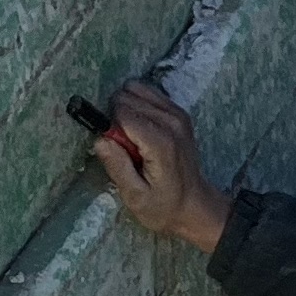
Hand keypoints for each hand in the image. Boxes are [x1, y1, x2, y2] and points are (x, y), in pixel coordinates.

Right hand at [93, 83, 230, 251]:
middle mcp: (171, 120)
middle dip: (118, 118)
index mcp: (160, 141)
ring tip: (133, 138)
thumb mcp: (135, 197)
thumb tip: (100, 139)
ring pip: (136, 89)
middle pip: (127, 97)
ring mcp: (177, 113)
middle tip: (126, 147)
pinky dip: (138, 107)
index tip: (117, 150)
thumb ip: (117, 166)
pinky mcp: (178, 111)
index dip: (111, 129)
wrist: (195, 205)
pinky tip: (142, 131)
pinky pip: (147, 93)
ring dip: (127, 110)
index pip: (122, 111)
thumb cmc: (164, 206)